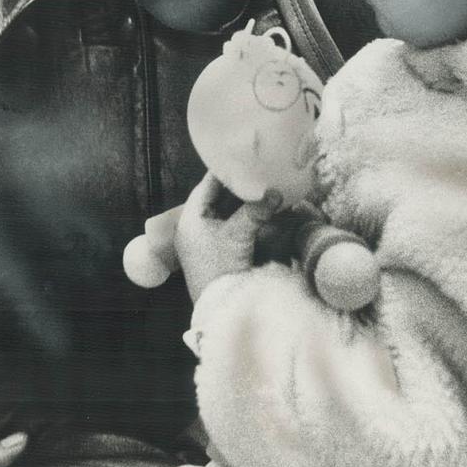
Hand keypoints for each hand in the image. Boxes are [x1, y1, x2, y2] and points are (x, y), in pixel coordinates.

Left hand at [175, 173, 282, 301]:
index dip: (226, 171)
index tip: (245, 158)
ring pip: (224, 211)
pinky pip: (228, 225)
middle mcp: (193, 225)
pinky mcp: (214, 250)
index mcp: (190, 216)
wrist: (218, 308)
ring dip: (241, 202)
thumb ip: (256, 211)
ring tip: (262, 187)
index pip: (208, 184)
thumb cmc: (220, 268)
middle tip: (259, 172)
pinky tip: (258, 210)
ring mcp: (203, 238)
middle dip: (238, 187)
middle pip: (216, 196)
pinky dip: (242, 217)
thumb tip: (276, 192)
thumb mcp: (238, 236)